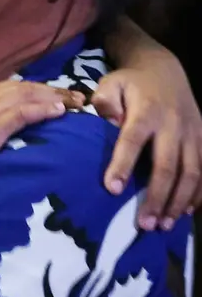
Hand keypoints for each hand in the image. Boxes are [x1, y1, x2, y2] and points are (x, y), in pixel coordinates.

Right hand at [0, 81, 79, 194]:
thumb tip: (9, 130)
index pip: (11, 87)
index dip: (37, 90)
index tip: (58, 96)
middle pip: (22, 88)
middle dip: (51, 91)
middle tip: (76, 97)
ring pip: (25, 95)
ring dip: (52, 98)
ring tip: (74, 103)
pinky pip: (21, 112)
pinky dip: (42, 110)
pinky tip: (59, 111)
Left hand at [94, 61, 201, 229]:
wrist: (165, 70)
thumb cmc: (130, 82)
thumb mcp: (110, 83)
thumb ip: (104, 101)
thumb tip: (106, 121)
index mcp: (147, 112)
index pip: (132, 141)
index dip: (122, 165)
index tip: (112, 189)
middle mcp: (173, 125)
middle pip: (167, 166)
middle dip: (157, 197)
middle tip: (145, 224)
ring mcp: (192, 134)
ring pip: (191, 173)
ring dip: (179, 201)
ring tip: (165, 226)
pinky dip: (198, 193)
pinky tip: (187, 212)